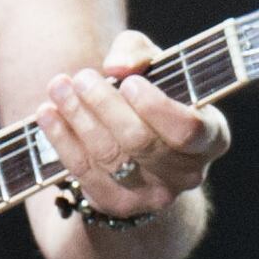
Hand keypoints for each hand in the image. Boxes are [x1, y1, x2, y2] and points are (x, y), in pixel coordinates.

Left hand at [38, 30, 229, 221]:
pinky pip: (85, 173)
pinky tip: (47, 114)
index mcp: (211, 138)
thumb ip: (139, 53)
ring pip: (110, 157)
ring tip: (59, 87)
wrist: (143, 152)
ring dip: (79, 118)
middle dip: (105, 106)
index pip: (188, 130)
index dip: (156, 108)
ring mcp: (155, 195)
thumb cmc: (153, 97)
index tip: (130, 83)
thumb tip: (118, 66)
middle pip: (141, 142)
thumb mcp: (155, 67)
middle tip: (82, 78)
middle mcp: (189, 173)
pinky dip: (63, 141)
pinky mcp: (120, 205)